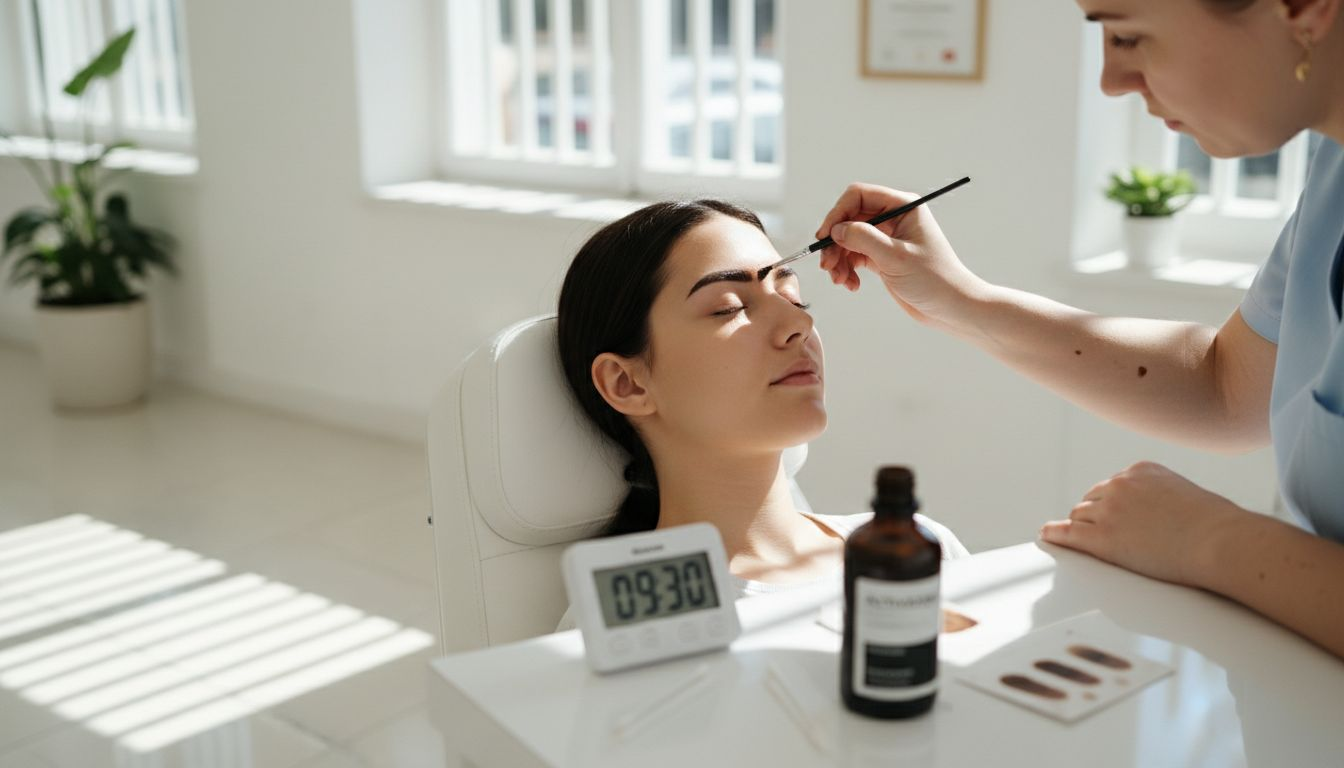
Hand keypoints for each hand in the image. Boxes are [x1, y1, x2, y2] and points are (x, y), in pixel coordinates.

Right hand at [814, 182, 985, 326]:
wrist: (951, 307)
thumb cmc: (935, 279)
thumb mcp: (896, 257)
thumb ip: (863, 239)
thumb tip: (836, 230)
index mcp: (903, 206)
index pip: (859, 196)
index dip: (838, 213)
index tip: (825, 236)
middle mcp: (893, 218)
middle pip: (849, 219)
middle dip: (835, 242)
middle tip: (827, 265)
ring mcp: (887, 238)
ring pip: (848, 239)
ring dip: (839, 259)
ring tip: (840, 280)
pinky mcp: (882, 257)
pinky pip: (855, 256)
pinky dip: (847, 269)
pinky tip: (851, 284)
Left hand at [1039, 461, 1242, 587]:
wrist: (1220, 541)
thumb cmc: (1218, 526)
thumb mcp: (1187, 495)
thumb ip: (1164, 497)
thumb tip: (1163, 514)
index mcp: (1141, 470)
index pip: (1112, 486)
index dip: (1112, 505)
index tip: (1114, 515)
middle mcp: (1120, 485)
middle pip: (1092, 501)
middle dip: (1096, 516)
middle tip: (1104, 533)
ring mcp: (1109, 510)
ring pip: (1080, 517)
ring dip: (1083, 529)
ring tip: (1085, 541)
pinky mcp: (1102, 538)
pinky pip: (1069, 534)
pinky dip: (1056, 535)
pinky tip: (1047, 536)